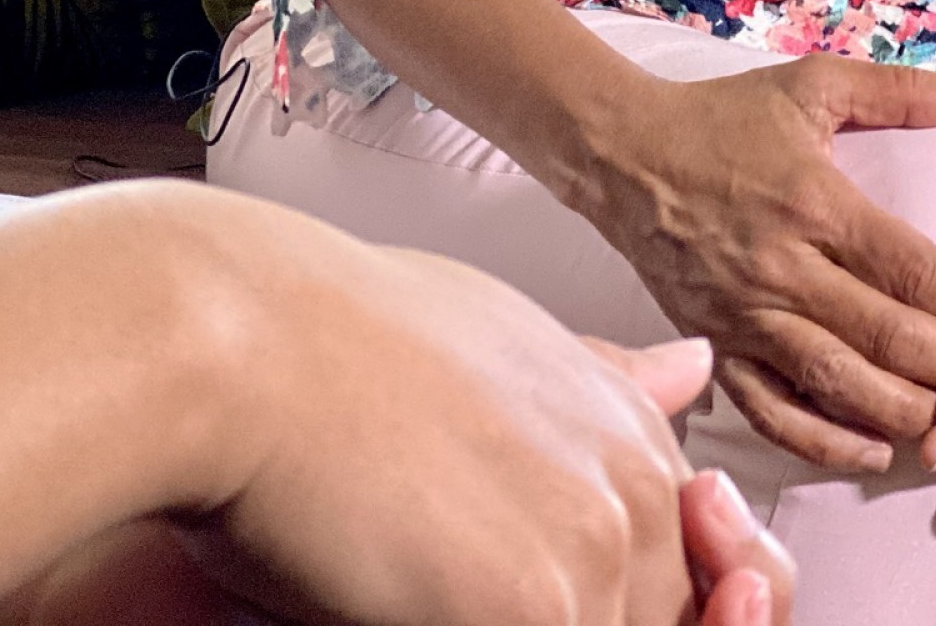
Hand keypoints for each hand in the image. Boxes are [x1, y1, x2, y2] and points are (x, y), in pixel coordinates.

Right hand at [0, 337, 792, 625]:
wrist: (244, 342)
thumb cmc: (324, 342)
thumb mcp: (493, 337)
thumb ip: (598, 380)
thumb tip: (692, 369)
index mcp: (624, 419)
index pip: (682, 560)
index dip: (622, 597)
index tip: (511, 579)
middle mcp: (631, 476)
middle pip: (657, 613)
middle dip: (581, 618)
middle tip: (454, 589)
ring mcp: (595, 544)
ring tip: (421, 595)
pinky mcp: (533, 607)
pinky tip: (409, 614)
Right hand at [578, 56, 935, 470]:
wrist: (622, 154)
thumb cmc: (724, 116)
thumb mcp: (814, 85)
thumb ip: (905, 90)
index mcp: (814, 202)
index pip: (911, 268)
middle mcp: (782, 268)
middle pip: (886, 337)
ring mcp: (745, 317)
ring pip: (837, 385)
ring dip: (905, 411)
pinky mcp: (716, 348)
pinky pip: (774, 412)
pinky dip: (826, 442)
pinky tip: (875, 451)